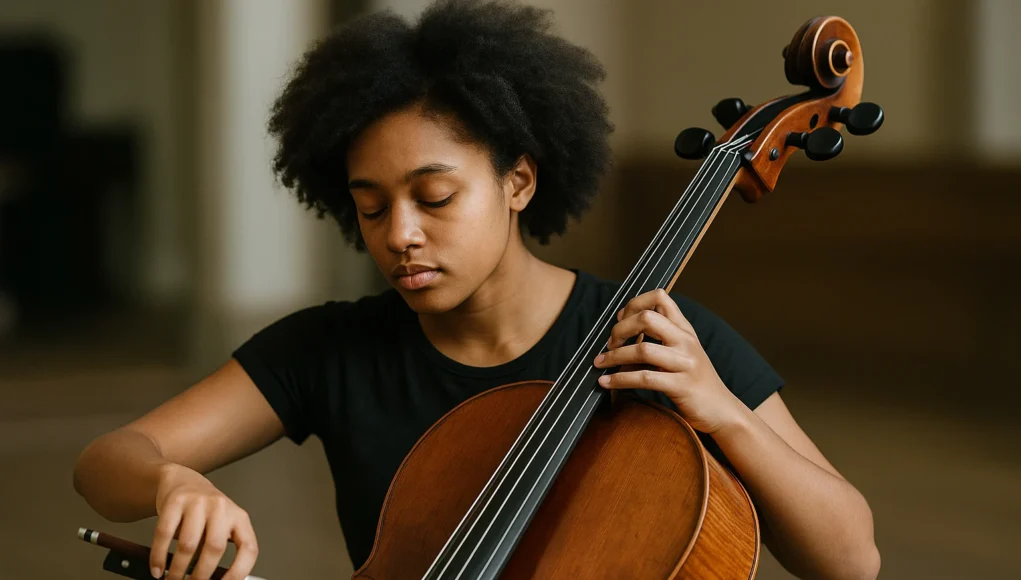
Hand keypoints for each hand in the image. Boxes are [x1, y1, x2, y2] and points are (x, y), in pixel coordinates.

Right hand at [151, 463, 258, 579]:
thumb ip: (218, 549)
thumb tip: (213, 579)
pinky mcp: (175, 501)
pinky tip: (158, 569)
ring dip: (178, 570)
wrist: (182, 480)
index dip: (239, 571)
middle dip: (201, 575)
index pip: (248, 547)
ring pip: (189, 544)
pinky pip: (164, 534)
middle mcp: (221, 507)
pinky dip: (159, 557)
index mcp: (239, 517)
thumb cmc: (204, 511)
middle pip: (215, 548)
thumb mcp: (220, 525)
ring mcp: (198, 502)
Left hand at [592, 289, 744, 433]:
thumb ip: (661, 337)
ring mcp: (685, 362)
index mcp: (684, 329)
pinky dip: (619, 380)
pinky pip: (644, 378)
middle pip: (647, 318)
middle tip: (609, 344)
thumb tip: (624, 327)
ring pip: (642, 349)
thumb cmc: (695, 382)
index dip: (634, 304)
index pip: (660, 297)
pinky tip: (606, 382)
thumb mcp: (683, 352)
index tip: (620, 319)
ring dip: (614, 356)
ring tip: (600, 363)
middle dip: (620, 329)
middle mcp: (686, 341)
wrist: (722, 410)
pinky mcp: (681, 385)